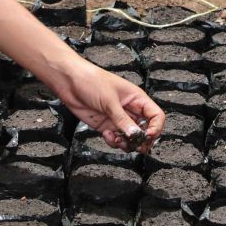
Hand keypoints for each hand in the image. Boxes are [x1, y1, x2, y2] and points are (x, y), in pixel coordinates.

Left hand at [50, 57, 165, 151]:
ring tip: (117, 140)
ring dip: (126, 143)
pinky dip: (113, 142)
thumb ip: (123, 120)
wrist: (69, 82)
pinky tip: (106, 135)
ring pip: (131, 137)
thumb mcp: (109, 101)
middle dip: (141, 139)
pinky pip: (116, 139)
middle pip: (145, 129)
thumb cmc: (91, 80)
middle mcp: (130, 109)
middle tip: (134, 144)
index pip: (156, 115)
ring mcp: (118, 118)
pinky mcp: (106, 125)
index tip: (146, 136)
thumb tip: (136, 135)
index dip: (155, 128)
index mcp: (137, 98)